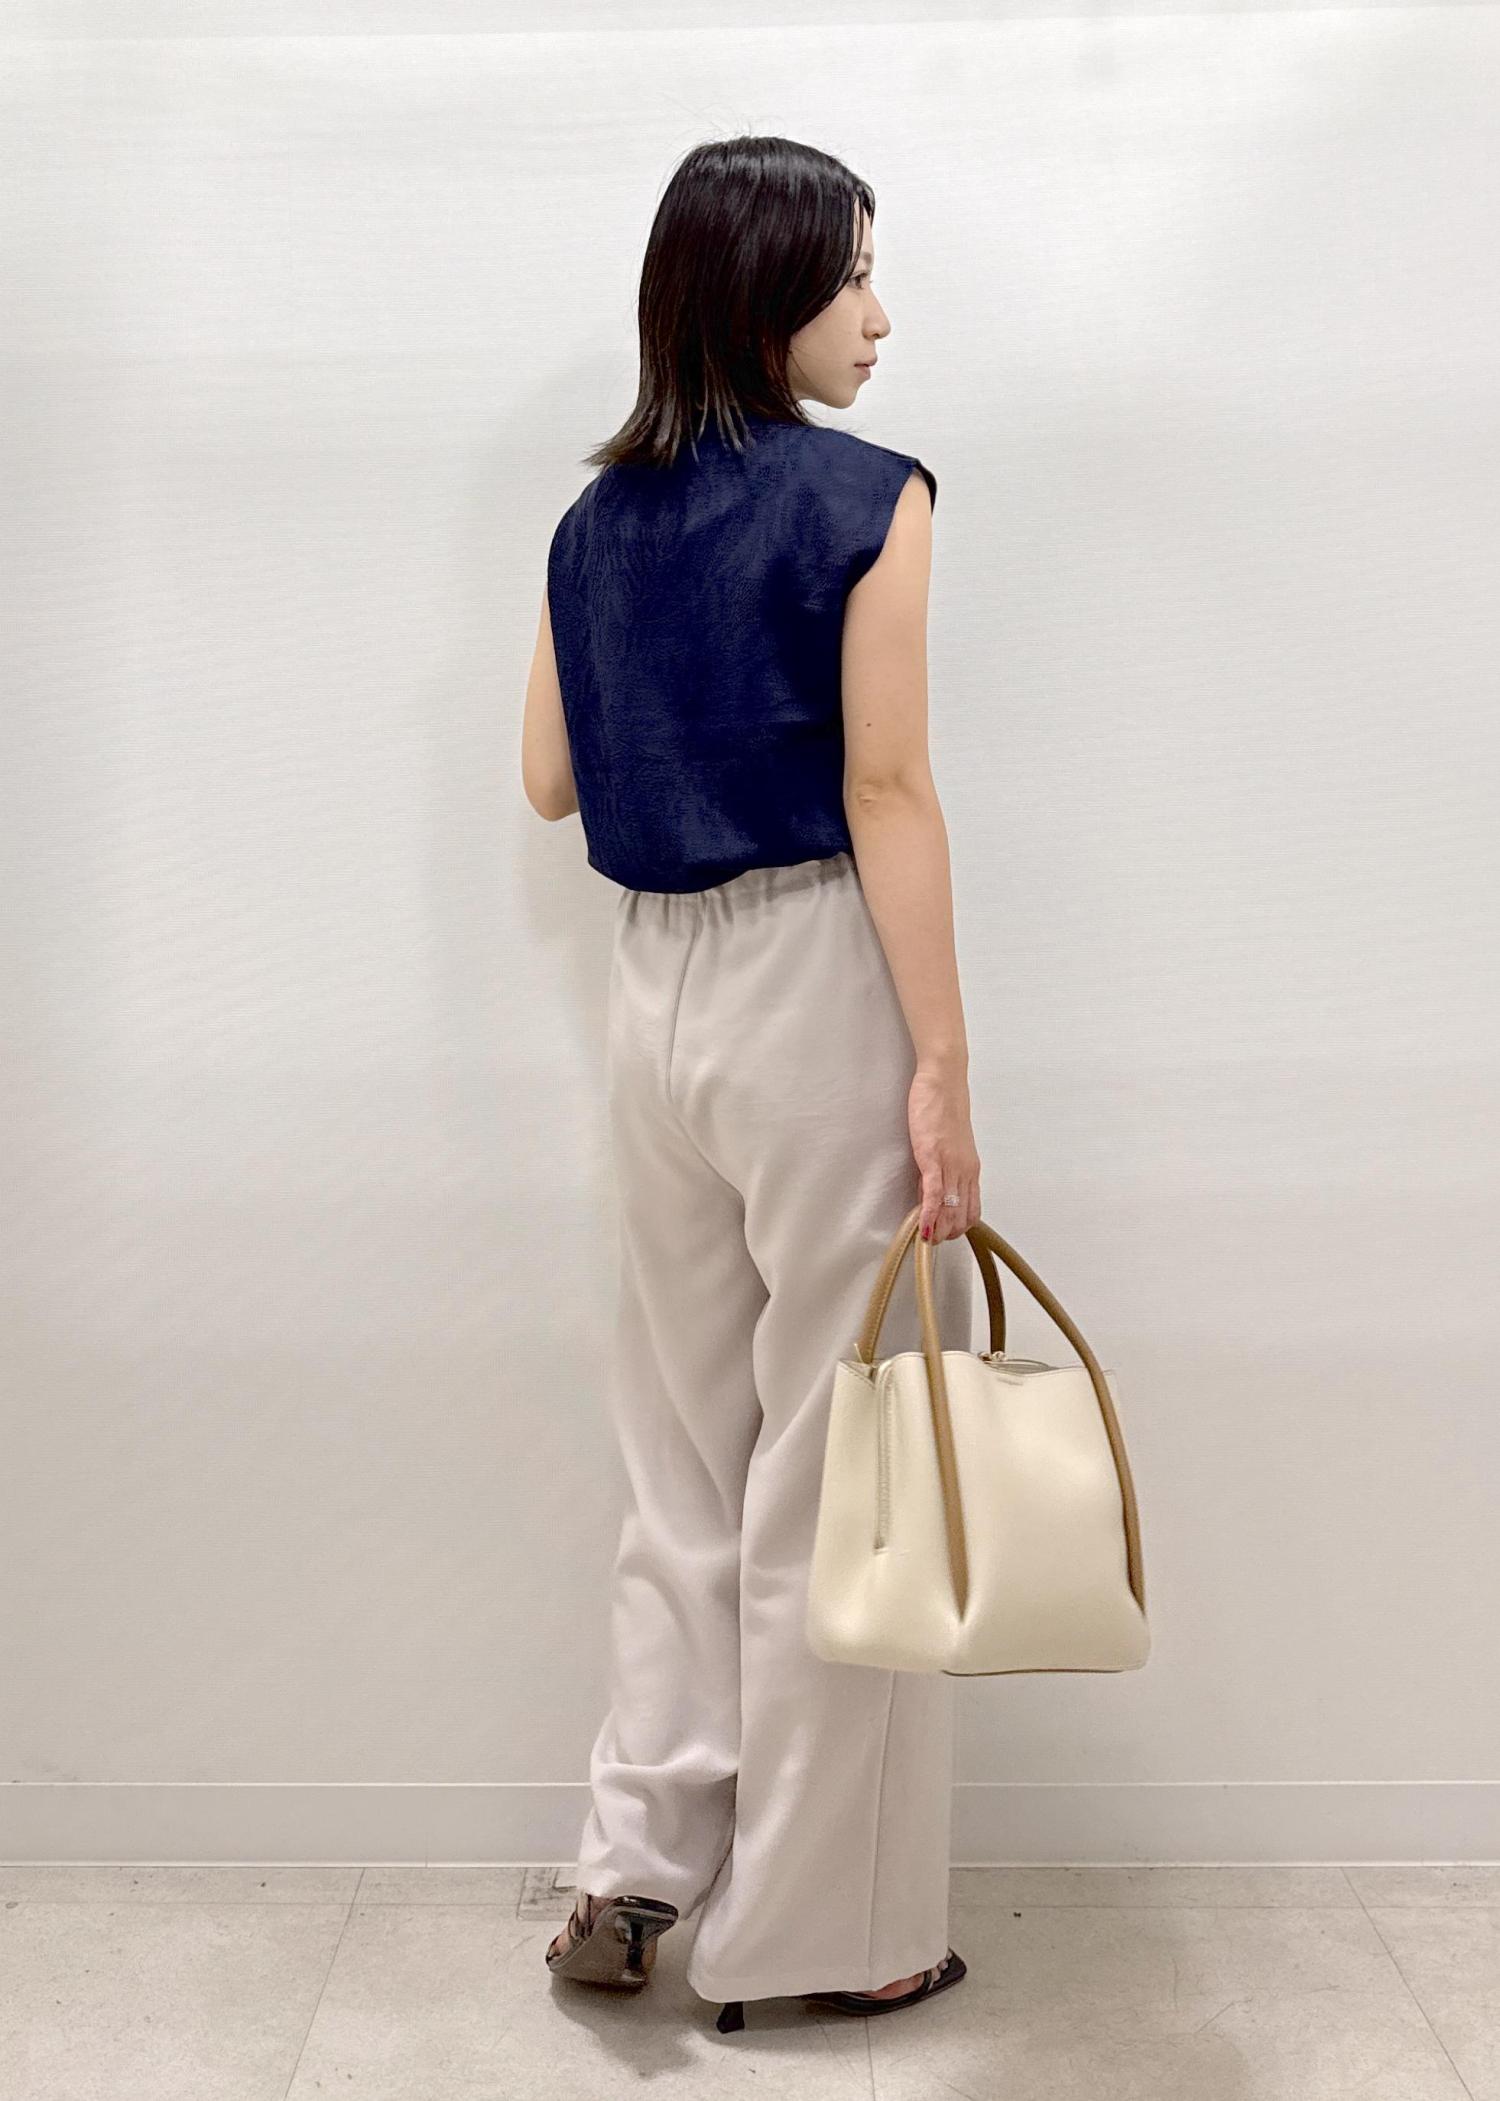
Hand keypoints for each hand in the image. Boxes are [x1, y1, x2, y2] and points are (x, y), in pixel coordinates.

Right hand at [907, 1064, 980, 1242]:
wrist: (942, 1081)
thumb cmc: (942, 1107)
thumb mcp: (947, 1143)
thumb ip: (941, 1166)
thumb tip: (931, 1187)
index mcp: (970, 1168)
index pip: (971, 1209)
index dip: (959, 1227)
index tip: (944, 1235)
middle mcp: (965, 1170)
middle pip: (962, 1215)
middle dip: (948, 1234)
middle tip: (932, 1243)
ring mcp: (950, 1165)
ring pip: (950, 1209)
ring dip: (938, 1230)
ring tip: (926, 1240)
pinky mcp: (933, 1157)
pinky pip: (934, 1194)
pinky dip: (929, 1214)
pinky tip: (922, 1227)